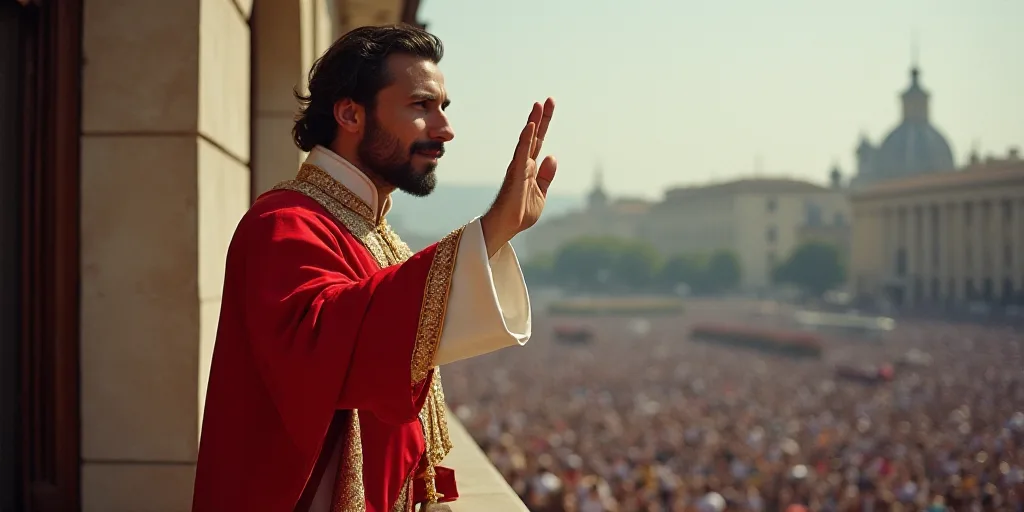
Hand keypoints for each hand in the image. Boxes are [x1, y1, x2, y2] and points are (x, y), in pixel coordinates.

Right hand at [481, 98, 556, 256]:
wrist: (505, 227)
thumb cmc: (519, 213)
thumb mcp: (540, 194)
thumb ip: (546, 176)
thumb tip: (552, 157)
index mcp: (530, 168)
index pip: (539, 142)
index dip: (544, 125)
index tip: (548, 108)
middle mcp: (523, 164)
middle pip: (534, 137)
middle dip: (541, 118)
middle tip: (548, 100)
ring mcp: (519, 167)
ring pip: (527, 140)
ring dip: (534, 122)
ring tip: (539, 105)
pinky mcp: (516, 174)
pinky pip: (521, 153)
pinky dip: (526, 139)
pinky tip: (530, 126)